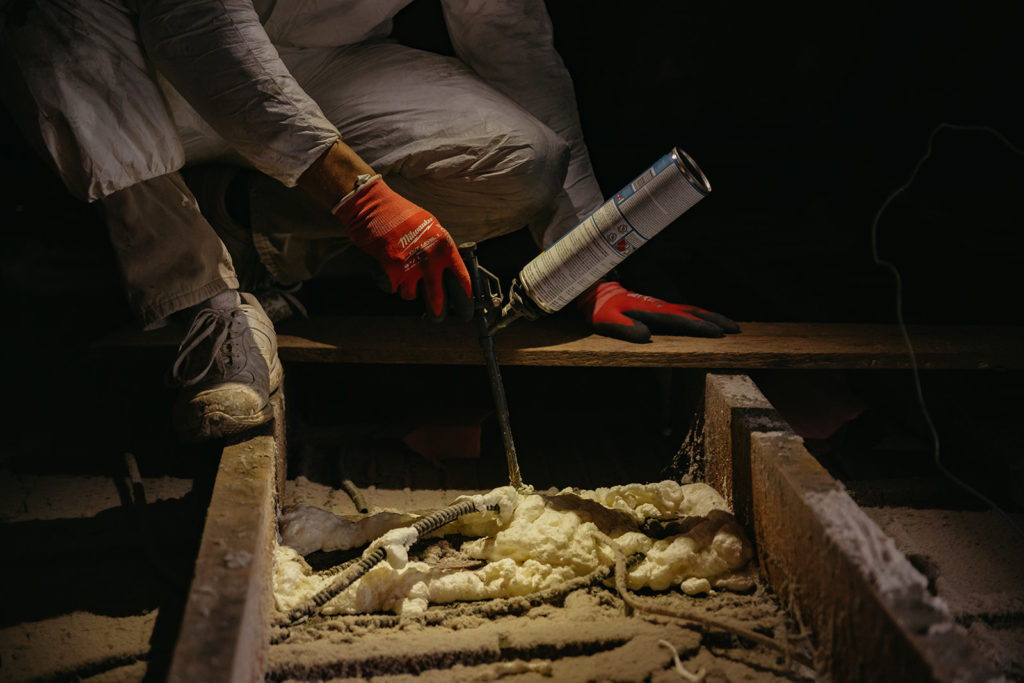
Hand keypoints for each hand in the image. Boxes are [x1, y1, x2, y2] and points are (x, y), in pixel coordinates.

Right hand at [333, 175, 471, 319]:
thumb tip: (444, 266)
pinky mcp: (392, 271)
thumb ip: (438, 248)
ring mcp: (411, 266)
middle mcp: (430, 258)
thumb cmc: (400, 213)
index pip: (461, 276)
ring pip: (411, 295)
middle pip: (438, 297)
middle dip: (438, 311)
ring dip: (408, 291)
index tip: (467, 302)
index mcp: (443, 245)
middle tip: (437, 316)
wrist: (373, 206)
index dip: (465, 293)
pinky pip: (394, 289)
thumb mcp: (429, 226)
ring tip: (404, 280)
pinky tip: (389, 271)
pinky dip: (391, 284)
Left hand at [577, 280, 739, 342]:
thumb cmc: (601, 310)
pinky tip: (707, 321)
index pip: (681, 320)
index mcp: (652, 311)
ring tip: (731, 326)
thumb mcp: (607, 321)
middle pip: (694, 313)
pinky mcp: (660, 307)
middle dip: (716, 320)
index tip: (718, 333)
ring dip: (712, 317)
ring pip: (692, 310)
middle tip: (736, 329)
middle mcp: (661, 307)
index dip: (700, 327)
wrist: (596, 294)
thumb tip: (646, 336)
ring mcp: (662, 306)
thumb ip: (625, 328)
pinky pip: (685, 312)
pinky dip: (701, 316)